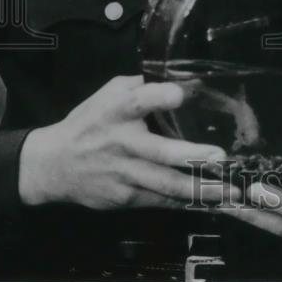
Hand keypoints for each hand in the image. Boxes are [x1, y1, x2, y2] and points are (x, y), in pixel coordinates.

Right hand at [18, 74, 237, 210]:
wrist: (53, 165)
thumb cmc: (89, 123)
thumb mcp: (107, 95)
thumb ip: (139, 86)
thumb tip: (177, 78)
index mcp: (117, 111)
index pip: (138, 101)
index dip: (159, 97)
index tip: (180, 95)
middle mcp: (122, 143)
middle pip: (159, 152)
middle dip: (191, 156)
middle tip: (219, 156)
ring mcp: (124, 174)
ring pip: (165, 184)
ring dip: (199, 188)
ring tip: (228, 189)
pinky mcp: (125, 197)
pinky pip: (160, 201)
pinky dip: (185, 203)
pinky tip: (210, 203)